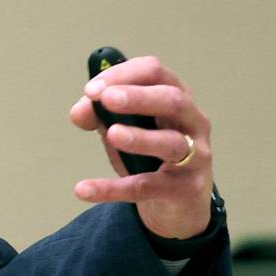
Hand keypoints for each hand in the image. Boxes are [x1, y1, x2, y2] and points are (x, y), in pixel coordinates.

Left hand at [68, 55, 214, 239]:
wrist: (177, 202)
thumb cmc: (151, 153)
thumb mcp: (124, 128)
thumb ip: (100, 115)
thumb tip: (79, 112)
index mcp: (176, 96)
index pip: (154, 72)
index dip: (122, 75)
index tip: (92, 89)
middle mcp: (193, 121)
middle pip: (173, 100)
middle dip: (138, 97)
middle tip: (106, 99)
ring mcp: (196, 156)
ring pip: (171, 143)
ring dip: (140, 137)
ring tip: (111, 134)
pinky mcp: (187, 189)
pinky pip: (149, 187)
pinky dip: (114, 188)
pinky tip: (84, 189)